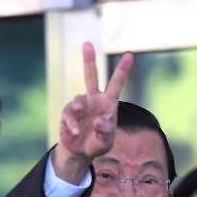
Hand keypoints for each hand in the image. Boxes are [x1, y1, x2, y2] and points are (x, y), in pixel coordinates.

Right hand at [54, 42, 132, 182]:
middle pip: (91, 77)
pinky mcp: (67, 114)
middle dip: (89, 60)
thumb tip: (99, 121)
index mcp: (108, 103)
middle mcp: (93, 100)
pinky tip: (75, 132)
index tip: (130, 55)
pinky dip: (72, 123)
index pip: (115, 84)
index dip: (122, 70)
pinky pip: (69, 115)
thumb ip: (105, 132)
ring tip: (79, 110)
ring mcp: (80, 106)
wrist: (81, 151)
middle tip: (87, 44)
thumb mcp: (106, 142)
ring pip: (78, 99)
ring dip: (78, 105)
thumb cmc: (98, 143)